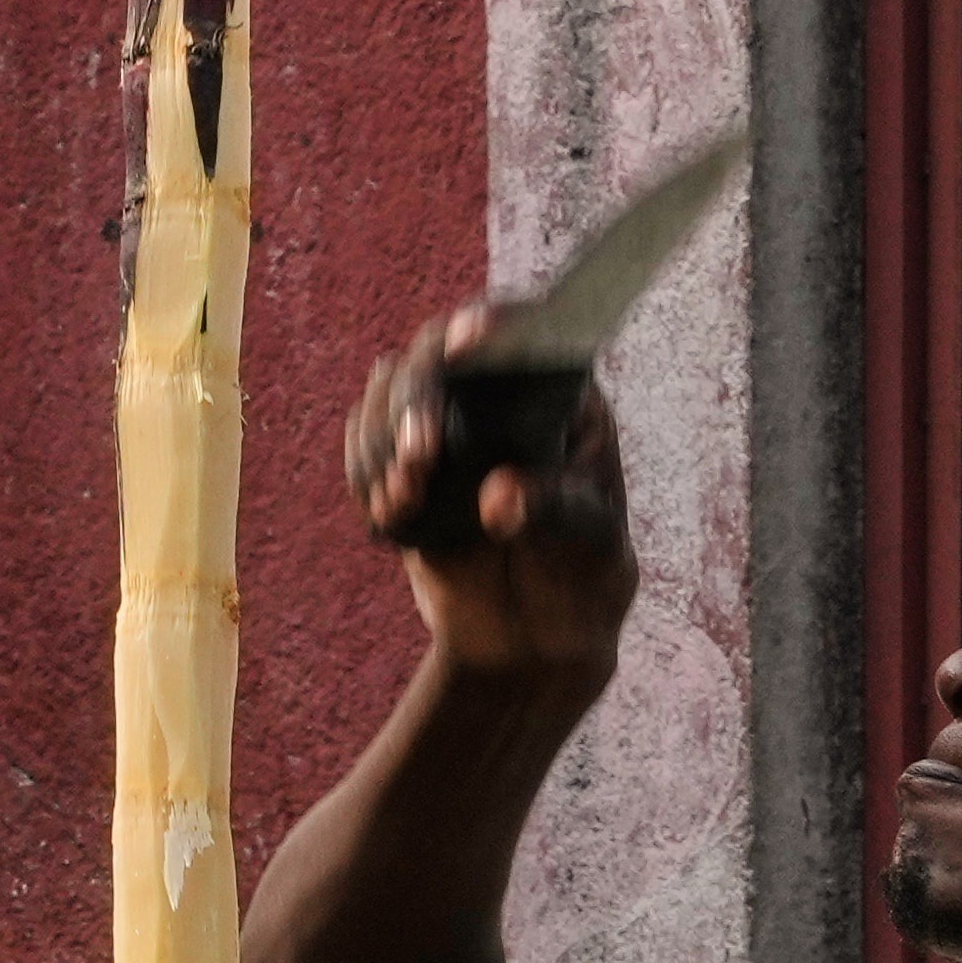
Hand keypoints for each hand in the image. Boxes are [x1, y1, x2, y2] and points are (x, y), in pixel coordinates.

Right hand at [341, 315, 636, 689]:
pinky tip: (393, 512)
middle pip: (436, 351)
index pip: (524, 330)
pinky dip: (366, 473)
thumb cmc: (586, 577)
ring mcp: (447, 424)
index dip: (490, 324)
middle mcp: (497, 393)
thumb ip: (555, 511)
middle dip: (416, 398)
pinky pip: (366, 444)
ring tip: (404, 498)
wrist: (535, 637)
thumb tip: (498, 497)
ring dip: (382, 439)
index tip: (468, 340)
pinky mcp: (407, 465)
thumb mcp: (595, 545)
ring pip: (389, 391)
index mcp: (561, 393)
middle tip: (421, 453)